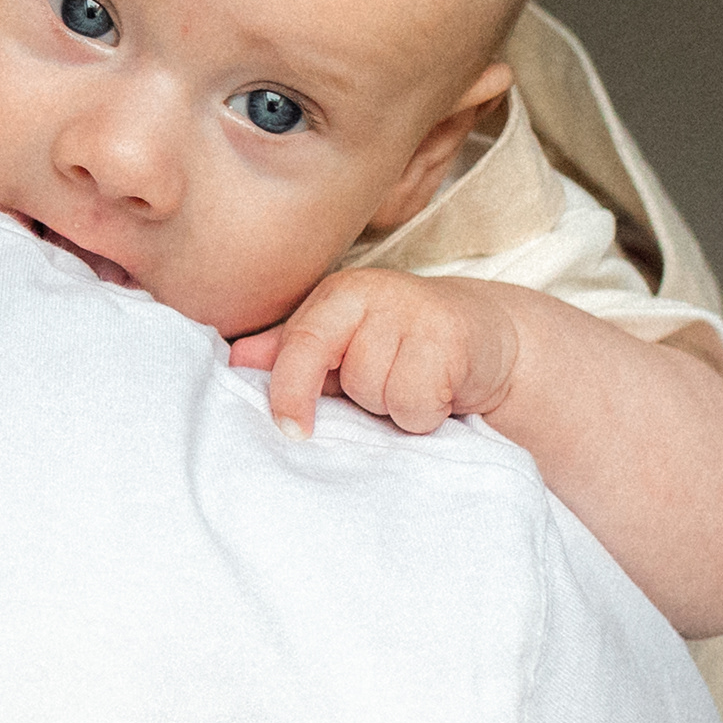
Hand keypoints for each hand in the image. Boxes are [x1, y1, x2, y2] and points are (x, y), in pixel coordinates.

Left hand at [227, 268, 526, 440]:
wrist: (486, 339)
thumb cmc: (402, 348)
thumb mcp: (345, 347)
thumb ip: (292, 354)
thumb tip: (236, 360)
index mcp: (336, 296)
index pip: (301, 343)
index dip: (289, 390)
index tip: (291, 430)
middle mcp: (372, 292)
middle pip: (346, 378)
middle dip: (362, 398)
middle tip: (384, 386)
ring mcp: (414, 310)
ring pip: (380, 393)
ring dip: (395, 407)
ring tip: (413, 384)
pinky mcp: (451, 337)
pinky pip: (416, 403)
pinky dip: (424, 413)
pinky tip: (439, 392)